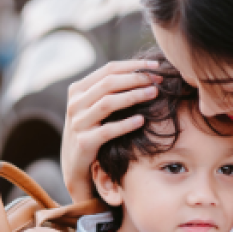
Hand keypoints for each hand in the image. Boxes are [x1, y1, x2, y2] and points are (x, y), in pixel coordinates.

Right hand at [61, 61, 161, 202]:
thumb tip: (143, 71)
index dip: (133, 66)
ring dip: (134, 96)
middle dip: (137, 79)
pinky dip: (126, 124)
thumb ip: (108, 89)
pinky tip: (141, 120)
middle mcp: (75, 104)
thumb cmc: (91, 130)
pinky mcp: (84, 143)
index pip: (108, 69)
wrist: (74, 165)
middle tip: (158, 80)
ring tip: (154, 94)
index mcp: (77, 90)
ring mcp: (78, 123)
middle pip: (109, 83)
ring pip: (108, 103)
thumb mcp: (93, 107)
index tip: (155, 66)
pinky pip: (107, 131)